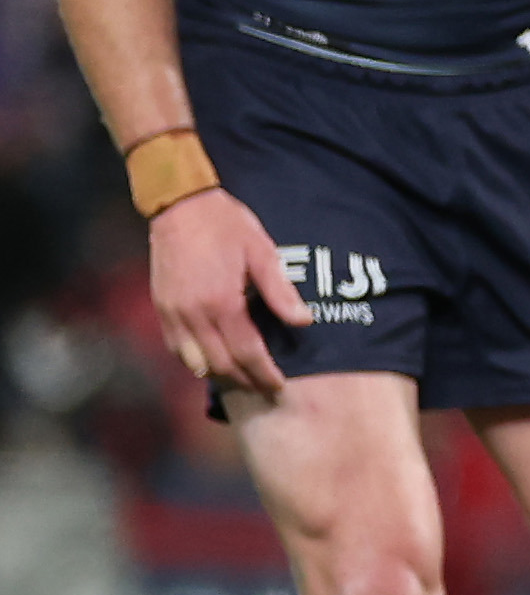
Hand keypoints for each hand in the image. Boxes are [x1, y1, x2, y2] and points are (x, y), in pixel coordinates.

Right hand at [148, 187, 309, 396]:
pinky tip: (211, 360)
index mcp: (221, 302)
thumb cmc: (227, 226)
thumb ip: (280, 291)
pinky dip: (194, 360)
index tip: (278, 386)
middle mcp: (193, 314)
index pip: (246, 352)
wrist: (181, 206)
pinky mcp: (160, 307)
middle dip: (244, 380)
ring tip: (241, 379)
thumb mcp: (262, 252)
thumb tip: (304, 322)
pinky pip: (176, 346)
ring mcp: (172, 312)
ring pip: (194, 361)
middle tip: (264, 389)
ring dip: (219, 374)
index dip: (263, 373)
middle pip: (220, 364)